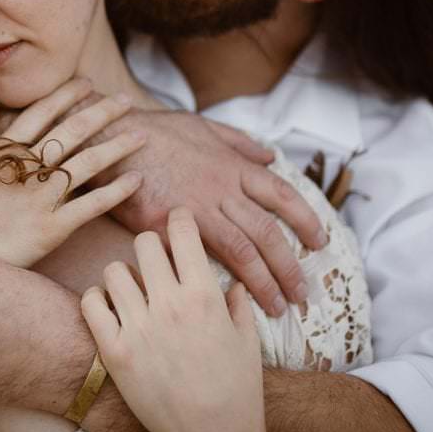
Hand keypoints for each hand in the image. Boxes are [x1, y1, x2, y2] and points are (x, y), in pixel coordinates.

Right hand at [0, 78, 145, 267]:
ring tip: (141, 135)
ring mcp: (42, 197)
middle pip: (73, 132)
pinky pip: (92, 205)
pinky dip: (116, 192)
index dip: (66, 95)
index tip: (88, 83)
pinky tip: (136, 179)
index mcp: (3, 150)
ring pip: (88, 164)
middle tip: (126, 101)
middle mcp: (28, 169)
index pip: (42, 113)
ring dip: (117, 147)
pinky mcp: (53, 227)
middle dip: (102, 113)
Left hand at [82, 209, 267, 431]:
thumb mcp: (247, 341)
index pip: (183, 232)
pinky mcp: (114, 351)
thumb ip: (238, 304)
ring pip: (114, 270)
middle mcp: (169, 304)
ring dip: (123, 276)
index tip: (176, 222)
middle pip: (144, 243)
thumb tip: (232, 283)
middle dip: (151, 247)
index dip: (179, 220)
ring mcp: (138, 327)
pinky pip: (91, 303)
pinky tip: (110, 309)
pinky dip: (97, 300)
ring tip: (131, 291)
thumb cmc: (236, 390)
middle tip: (153, 262)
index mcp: (204, 296)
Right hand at [97, 110, 326, 315]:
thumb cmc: (157, 131)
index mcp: (233, 167)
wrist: (112, 140)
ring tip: (277, 306)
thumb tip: (269, 156)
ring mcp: (195, 212)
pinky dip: (214, 282)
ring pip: (241, 252)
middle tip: (303, 293)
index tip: (320, 242)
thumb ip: (239, 143)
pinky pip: (196, 259)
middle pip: (267, 233)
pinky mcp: (166, 229)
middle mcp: (221, 191)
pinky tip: (224, 302)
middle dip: (289, 266)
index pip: (282, 196)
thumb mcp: (204, 125)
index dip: (305, 220)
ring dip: (263, 281)